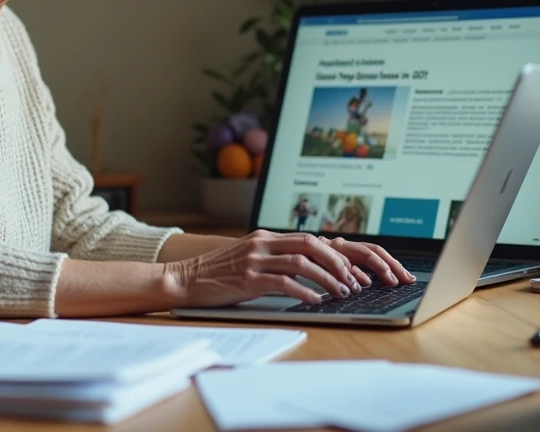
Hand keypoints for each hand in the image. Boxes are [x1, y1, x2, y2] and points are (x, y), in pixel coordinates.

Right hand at [164, 230, 414, 307]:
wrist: (186, 278)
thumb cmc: (218, 273)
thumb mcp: (248, 258)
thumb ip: (273, 258)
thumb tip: (307, 269)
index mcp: (265, 237)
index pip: (308, 239)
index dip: (333, 254)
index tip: (351, 271)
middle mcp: (262, 244)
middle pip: (310, 245)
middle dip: (337, 263)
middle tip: (354, 281)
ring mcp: (255, 260)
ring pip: (302, 264)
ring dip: (327, 279)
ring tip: (341, 293)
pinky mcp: (248, 279)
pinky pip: (284, 283)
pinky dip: (304, 292)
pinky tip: (316, 301)